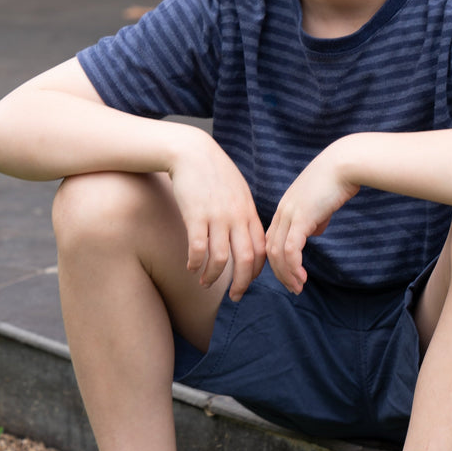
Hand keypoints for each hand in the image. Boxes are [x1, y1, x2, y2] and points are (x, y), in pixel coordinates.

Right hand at [167, 128, 265, 300]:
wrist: (193, 152)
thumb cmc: (215, 174)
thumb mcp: (238, 192)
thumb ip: (244, 215)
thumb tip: (248, 238)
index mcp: (249, 213)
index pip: (261, 250)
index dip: (257, 272)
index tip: (247, 282)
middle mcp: (236, 217)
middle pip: (246, 260)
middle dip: (241, 284)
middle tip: (234, 297)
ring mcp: (217, 216)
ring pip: (221, 259)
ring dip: (213, 277)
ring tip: (204, 283)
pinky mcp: (195, 215)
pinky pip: (198, 248)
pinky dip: (195, 263)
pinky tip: (190, 267)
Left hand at [266, 140, 359, 293]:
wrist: (345, 164)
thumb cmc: (337, 180)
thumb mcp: (321, 203)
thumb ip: (315, 218)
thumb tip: (315, 231)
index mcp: (285, 207)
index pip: (272, 239)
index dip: (277, 261)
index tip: (289, 275)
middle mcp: (282, 211)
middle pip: (270, 249)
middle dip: (279, 273)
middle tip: (293, 288)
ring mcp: (290, 214)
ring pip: (278, 253)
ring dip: (286, 274)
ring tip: (298, 287)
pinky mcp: (301, 218)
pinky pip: (291, 249)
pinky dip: (293, 267)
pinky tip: (302, 276)